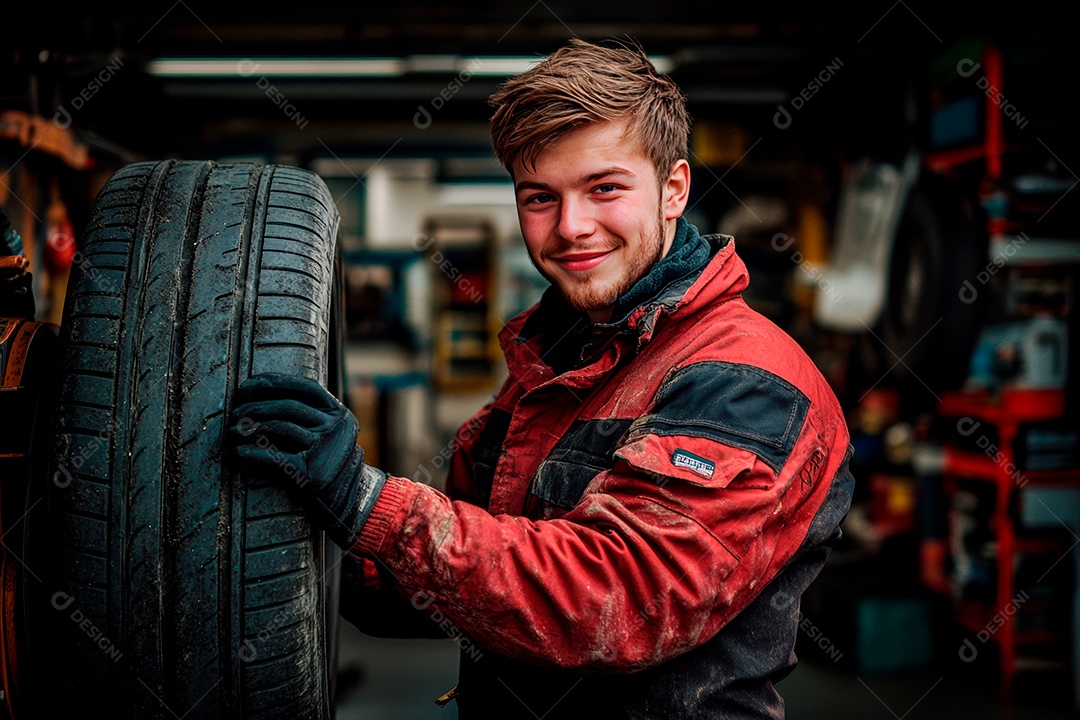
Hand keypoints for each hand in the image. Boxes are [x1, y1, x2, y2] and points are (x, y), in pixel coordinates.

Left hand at [227, 373, 385, 548]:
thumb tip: (265, 393)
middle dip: (257, 407)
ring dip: (252, 428)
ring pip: (281, 427)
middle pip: (290, 407)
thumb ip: (312, 413)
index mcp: (339, 413)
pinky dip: (253, 454)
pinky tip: (239, 452)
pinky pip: (276, 459)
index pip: (306, 387)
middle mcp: (335, 428)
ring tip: (234, 431)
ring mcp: (325, 450)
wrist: (350, 501)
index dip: (275, 382)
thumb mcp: (332, 431)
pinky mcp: (312, 474)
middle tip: (236, 413)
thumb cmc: (330, 462)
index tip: (248, 385)